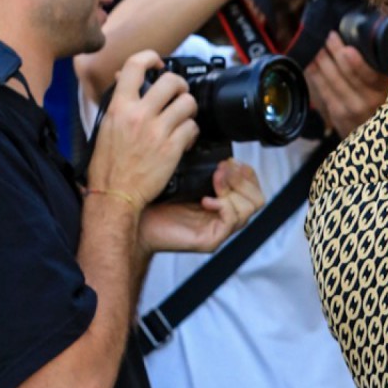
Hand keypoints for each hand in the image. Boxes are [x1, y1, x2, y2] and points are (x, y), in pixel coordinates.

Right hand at [87, 50, 198, 209]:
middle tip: (179, 94)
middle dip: (180, 85)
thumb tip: (124, 78)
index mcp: (119, 106)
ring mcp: (157, 131)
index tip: (158, 62)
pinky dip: (192, 132)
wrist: (114, 195)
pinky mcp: (172, 149)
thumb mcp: (104, 126)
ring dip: (189, 109)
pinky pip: (192, 128)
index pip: (135, 66)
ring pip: (187, 103)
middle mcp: (139, 115)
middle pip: (171, 82)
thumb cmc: (107, 165)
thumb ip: (118, 101)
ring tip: (184, 117)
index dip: (151, 57)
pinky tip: (185, 138)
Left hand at [138, 159, 264, 255]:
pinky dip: (223, 206)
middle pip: (257, 198)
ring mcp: (218, 229)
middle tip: (222, 170)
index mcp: (219, 199)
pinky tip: (205, 200)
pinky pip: (232, 221)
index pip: (250, 186)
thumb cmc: (149, 199)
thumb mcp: (177, 175)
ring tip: (214, 182)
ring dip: (233, 190)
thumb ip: (198, 165)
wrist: (130, 219)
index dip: (245, 171)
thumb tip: (212, 147)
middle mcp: (222, 215)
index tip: (226, 160)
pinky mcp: (211, 240)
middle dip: (242, 179)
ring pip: (249, 209)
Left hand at [305, 34, 387, 137]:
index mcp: (387, 87)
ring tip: (316, 43)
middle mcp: (373, 100)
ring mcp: (354, 108)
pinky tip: (309, 60)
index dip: (356, 61)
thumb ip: (379, 61)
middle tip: (328, 35)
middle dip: (335, 50)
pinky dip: (314, 72)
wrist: (372, 129)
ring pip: (332, 79)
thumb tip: (359, 33)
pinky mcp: (338, 114)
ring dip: (321, 58)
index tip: (346, 46)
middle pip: (348, 73)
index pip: (371, 74)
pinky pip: (322, 89)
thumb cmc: (380, 96)